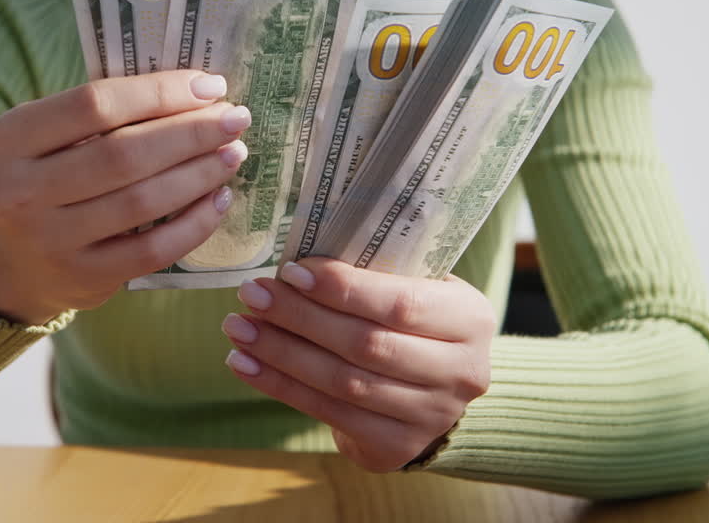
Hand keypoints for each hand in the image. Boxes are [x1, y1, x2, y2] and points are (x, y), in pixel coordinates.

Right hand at [0, 70, 250, 322]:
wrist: (15, 264)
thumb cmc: (50, 180)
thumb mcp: (49, 139)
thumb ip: (104, 114)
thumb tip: (197, 91)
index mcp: (10, 138)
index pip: (95, 104)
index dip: (160, 92)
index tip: (210, 86)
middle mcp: (20, 190)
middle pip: (124, 153)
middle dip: (191, 133)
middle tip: (235, 120)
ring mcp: (50, 239)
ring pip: (142, 201)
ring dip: (199, 174)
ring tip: (233, 154)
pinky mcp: (83, 277)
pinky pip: (152, 250)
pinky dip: (194, 223)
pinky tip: (219, 200)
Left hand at [221, 258, 495, 471]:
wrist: (439, 389)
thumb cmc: (416, 320)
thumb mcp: (417, 287)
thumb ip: (376, 273)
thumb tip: (296, 261)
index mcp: (470, 318)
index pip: (400, 303)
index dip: (341, 289)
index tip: (290, 271)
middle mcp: (461, 372)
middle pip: (366, 345)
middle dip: (300, 318)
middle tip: (252, 295)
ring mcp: (431, 416)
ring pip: (343, 382)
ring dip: (281, 353)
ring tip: (238, 328)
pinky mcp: (397, 447)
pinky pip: (328, 414)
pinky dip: (281, 386)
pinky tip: (245, 364)